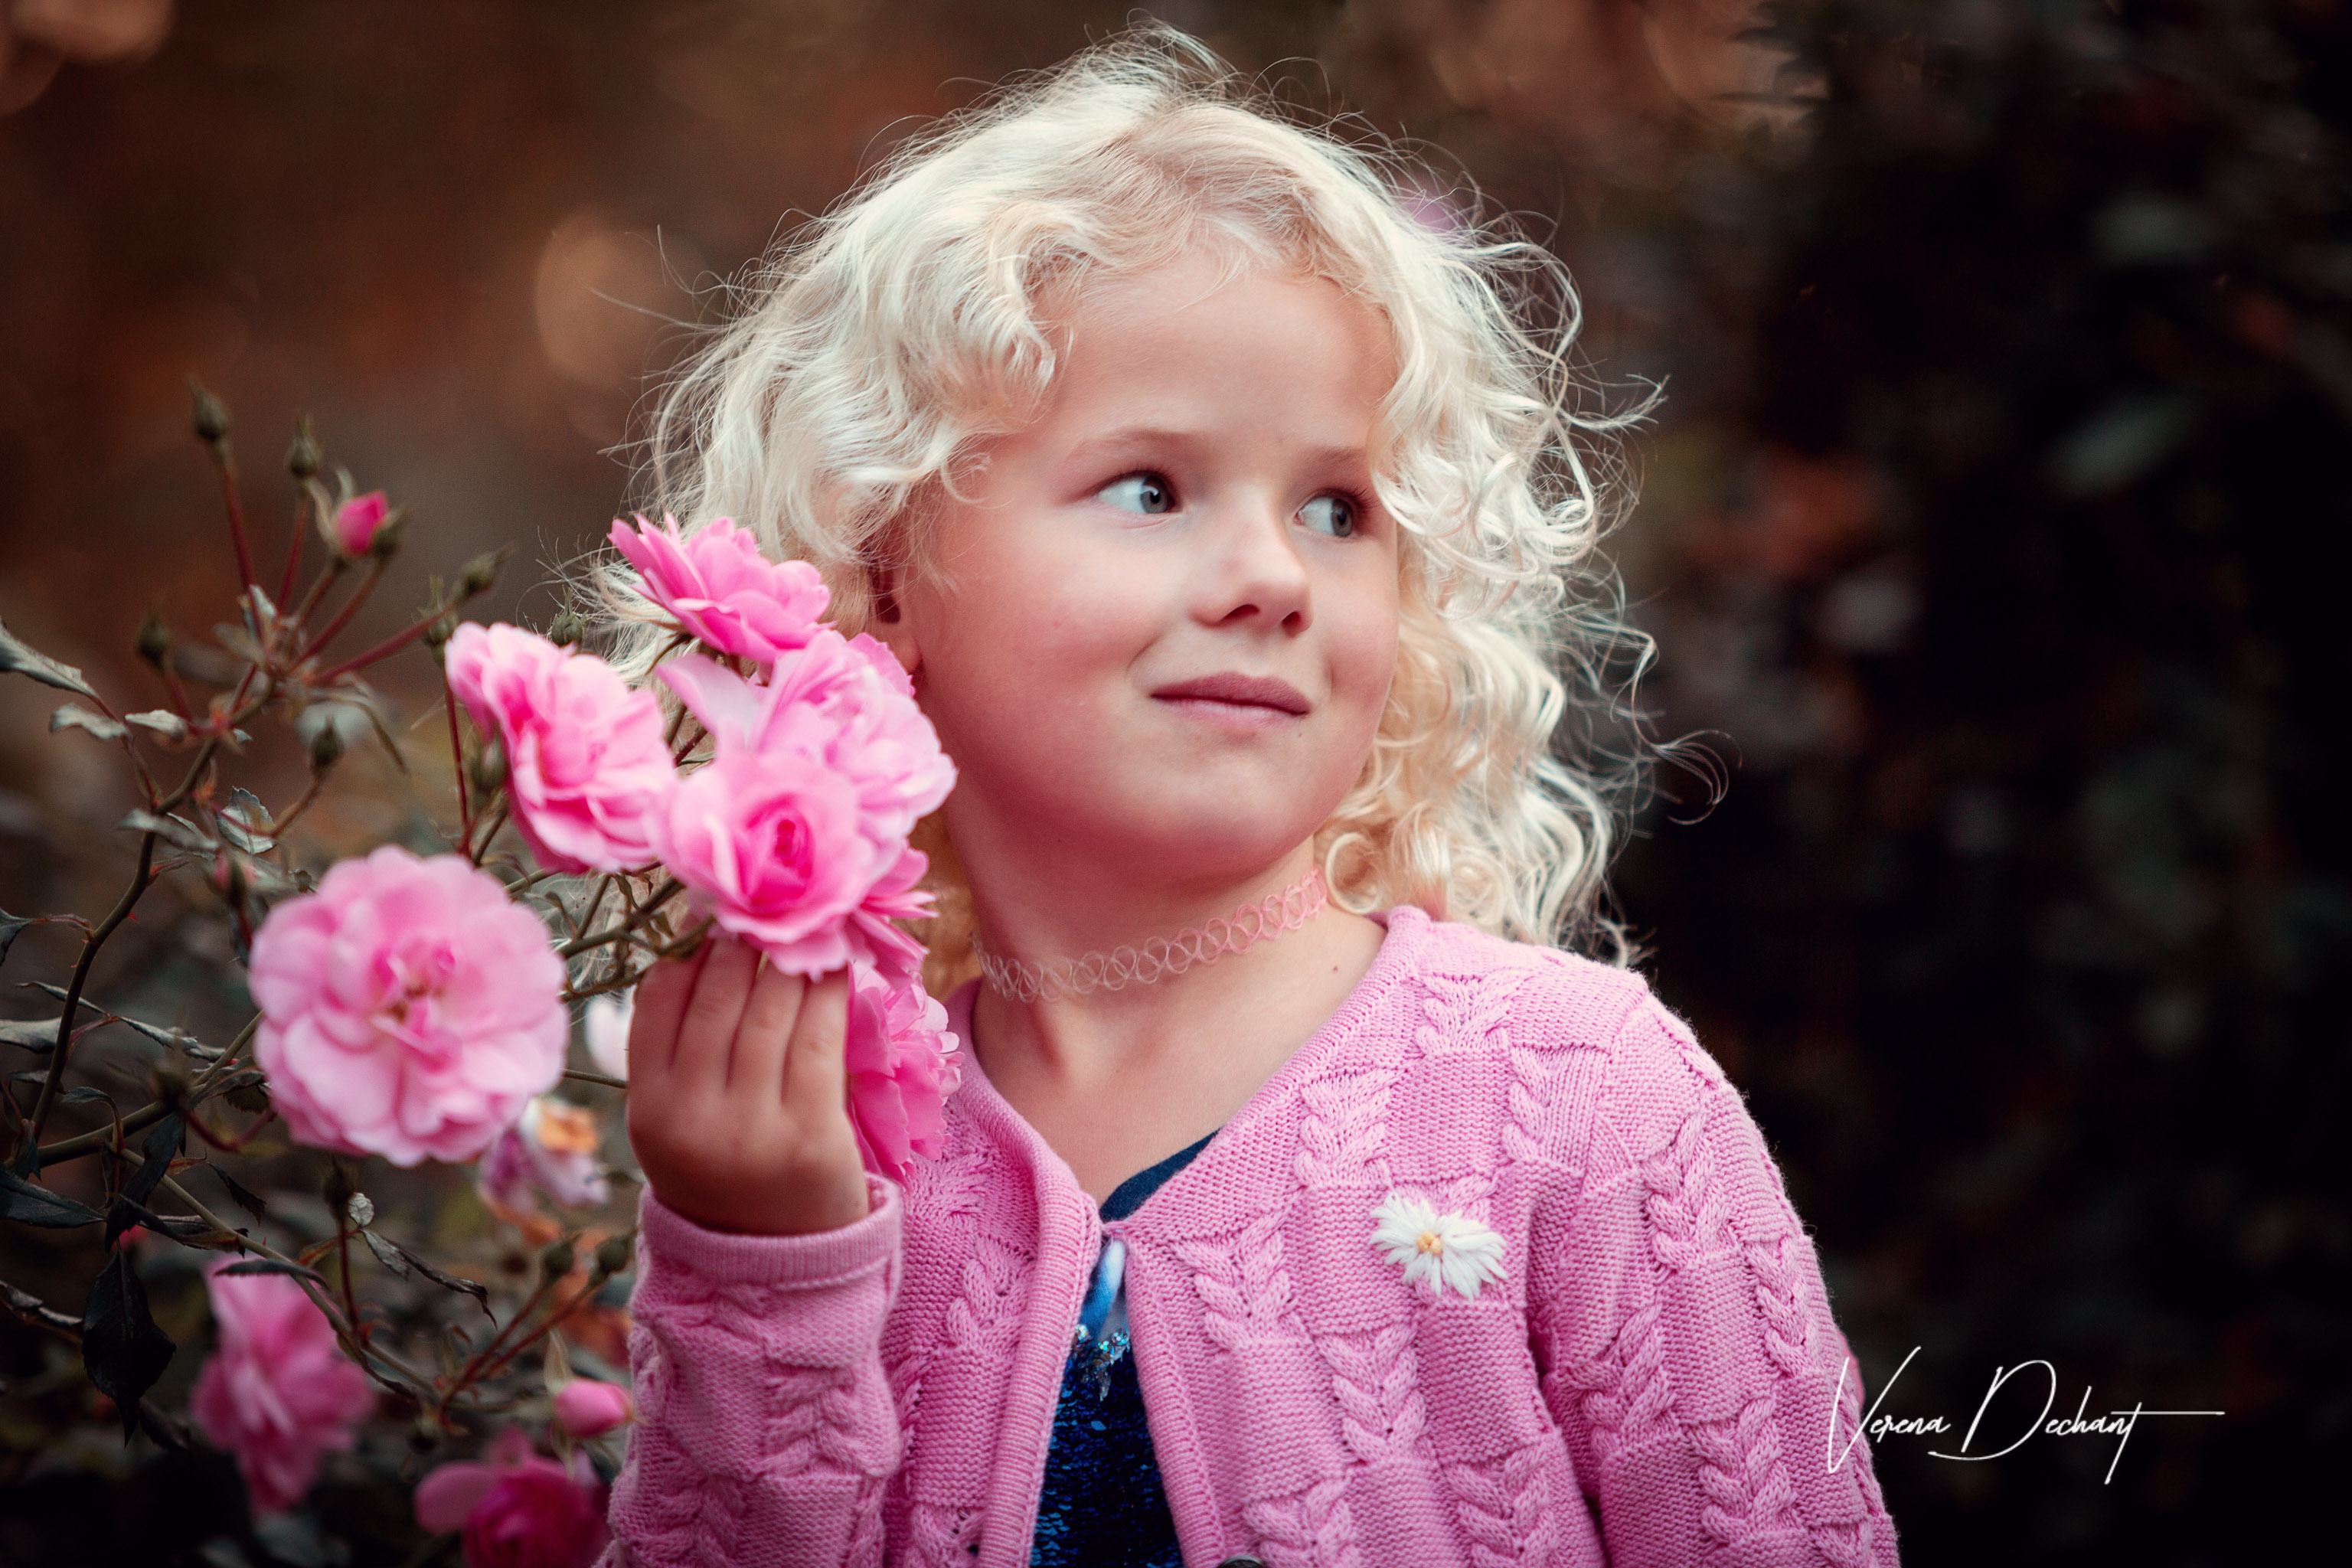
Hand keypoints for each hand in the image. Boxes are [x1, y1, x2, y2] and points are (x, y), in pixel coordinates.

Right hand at [624, 936, 870, 1235]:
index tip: (721, 917)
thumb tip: (701, 945)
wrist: (773, 1267)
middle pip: (716, 997)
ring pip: (770, 1011)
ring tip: (808, 926)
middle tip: (771, 907)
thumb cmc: (727, 1173)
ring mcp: (750, 1127)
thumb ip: (678, 1048)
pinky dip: (830, 992)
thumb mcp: (677, 1121)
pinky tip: (838, 965)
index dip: (691, 948)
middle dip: (744, 943)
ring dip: (791, 958)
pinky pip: (820, 1039)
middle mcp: (691, 1116)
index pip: (657, 999)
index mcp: (648, 1107)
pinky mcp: (811, 1133)